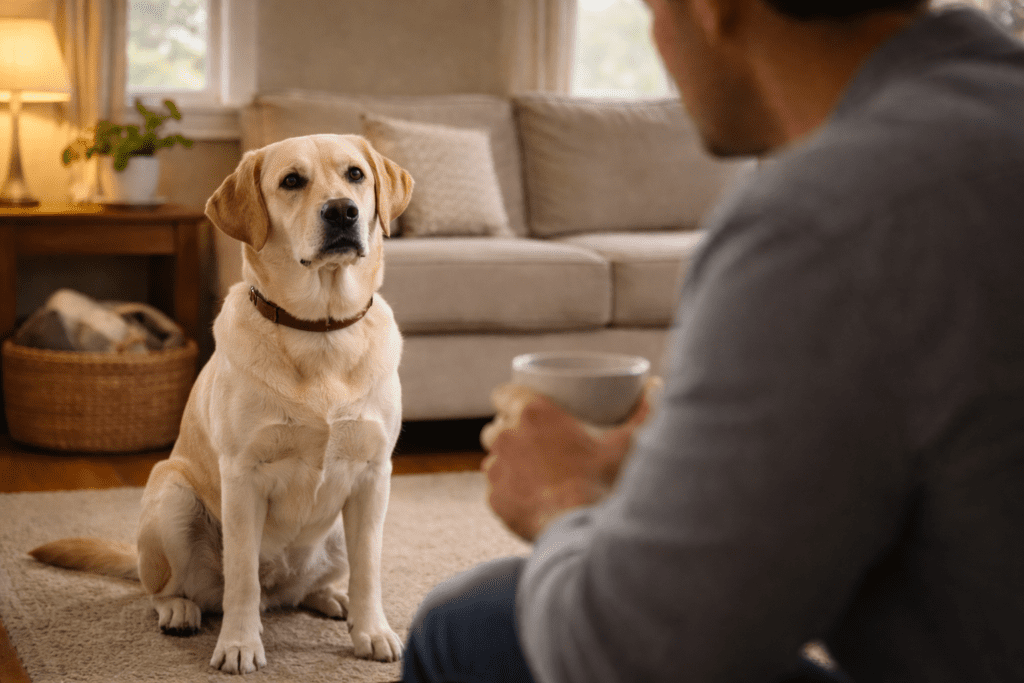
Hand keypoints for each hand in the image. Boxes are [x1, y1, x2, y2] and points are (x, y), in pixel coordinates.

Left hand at [480, 378, 660, 540]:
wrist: (583, 531)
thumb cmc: (605, 481)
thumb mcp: (628, 442)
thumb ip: (646, 410)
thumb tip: (656, 386)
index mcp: (532, 413)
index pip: (504, 393)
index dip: (510, 397)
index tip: (522, 405)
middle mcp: (506, 437)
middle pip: (496, 427)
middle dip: (508, 431)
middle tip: (533, 440)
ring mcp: (497, 469)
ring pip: (493, 458)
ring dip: (506, 461)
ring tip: (529, 469)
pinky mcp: (494, 499)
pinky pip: (494, 489)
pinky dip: (506, 490)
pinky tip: (523, 495)